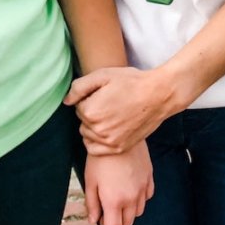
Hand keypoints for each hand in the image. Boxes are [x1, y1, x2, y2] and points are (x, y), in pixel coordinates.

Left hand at [66, 66, 189, 153]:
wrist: (158, 95)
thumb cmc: (131, 82)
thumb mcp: (102, 75)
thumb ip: (79, 87)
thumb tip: (66, 101)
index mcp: (90, 111)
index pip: (77, 106)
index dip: (89, 98)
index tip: (103, 94)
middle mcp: (97, 129)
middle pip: (82, 121)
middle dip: (91, 112)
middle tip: (109, 103)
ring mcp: (108, 141)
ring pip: (87, 134)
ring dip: (94, 126)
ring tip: (111, 115)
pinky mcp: (119, 148)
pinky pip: (95, 149)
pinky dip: (96, 141)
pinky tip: (107, 130)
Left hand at [84, 141, 153, 224]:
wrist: (118, 134)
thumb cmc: (100, 157)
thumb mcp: (90, 181)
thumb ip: (92, 203)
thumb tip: (94, 221)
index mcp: (114, 201)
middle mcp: (131, 198)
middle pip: (126, 223)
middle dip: (115, 224)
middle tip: (105, 215)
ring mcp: (143, 188)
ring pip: (138, 211)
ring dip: (127, 213)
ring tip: (117, 202)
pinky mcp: (149, 178)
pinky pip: (147, 197)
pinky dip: (139, 200)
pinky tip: (130, 192)